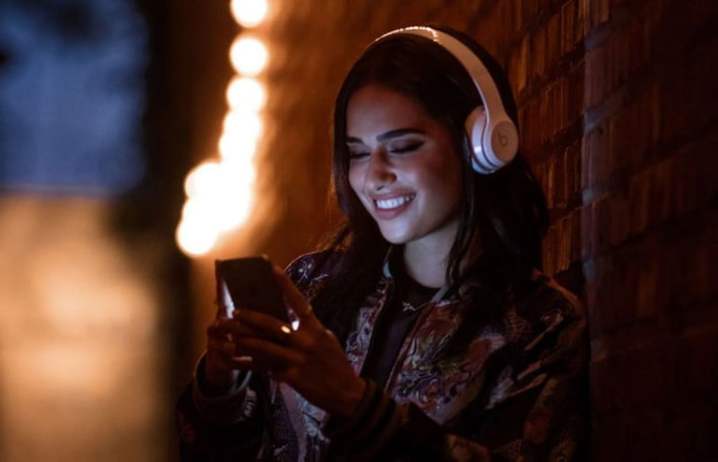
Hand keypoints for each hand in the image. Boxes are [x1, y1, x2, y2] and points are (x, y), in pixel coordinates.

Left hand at [213, 266, 366, 417]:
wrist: (346, 393)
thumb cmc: (336, 364)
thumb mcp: (327, 340)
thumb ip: (309, 329)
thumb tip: (291, 317)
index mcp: (316, 329)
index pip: (299, 302)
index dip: (285, 285)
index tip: (272, 269)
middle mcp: (306, 341)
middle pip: (273, 325)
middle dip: (251, 317)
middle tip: (233, 311)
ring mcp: (298, 360)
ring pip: (264, 347)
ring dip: (244, 340)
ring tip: (228, 335)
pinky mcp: (292, 377)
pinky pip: (265, 369)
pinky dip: (249, 365)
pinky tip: (233, 362)